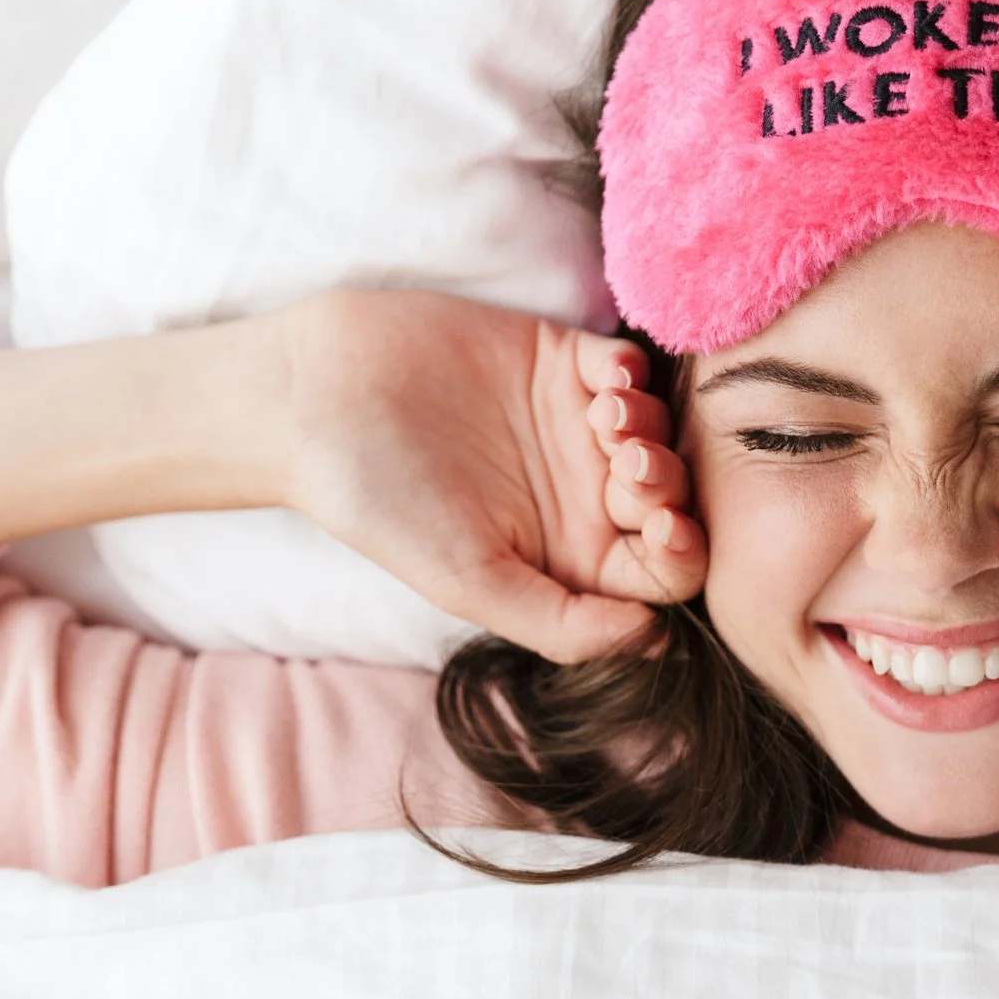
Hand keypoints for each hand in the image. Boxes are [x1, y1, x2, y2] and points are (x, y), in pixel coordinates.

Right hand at [276, 289, 705, 663]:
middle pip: (676, 500)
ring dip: (653, 428)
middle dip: (671, 487)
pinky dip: (633, 372)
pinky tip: (603, 380)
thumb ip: (562, 623)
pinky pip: (628, 366)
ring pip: (660, 432)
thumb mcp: (468, 583)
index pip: (663, 573)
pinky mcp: (561, 360)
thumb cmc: (383, 504)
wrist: (316, 402)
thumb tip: (656, 639)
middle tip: (633, 470)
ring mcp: (577, 427)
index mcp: (571, 561)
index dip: (682, 556)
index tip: (661, 531)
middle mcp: (584, 498)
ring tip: (607, 421)